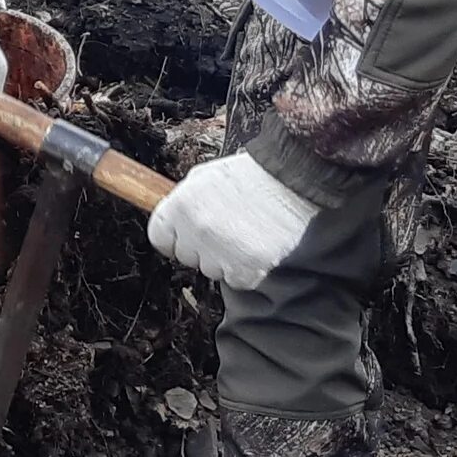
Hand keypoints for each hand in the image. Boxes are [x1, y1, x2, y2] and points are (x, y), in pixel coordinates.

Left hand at [147, 151, 321, 290]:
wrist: (297, 185)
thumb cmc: (256, 177)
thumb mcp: (208, 176)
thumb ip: (185, 200)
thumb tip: (173, 217)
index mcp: (182, 206)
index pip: (159, 237)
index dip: (174, 236)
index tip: (186, 234)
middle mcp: (197, 232)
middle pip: (186, 256)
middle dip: (201, 247)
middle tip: (226, 227)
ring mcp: (220, 256)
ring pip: (211, 270)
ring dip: (224, 259)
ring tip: (246, 233)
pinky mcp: (245, 273)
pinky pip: (236, 280)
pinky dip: (246, 269)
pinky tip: (258, 246)